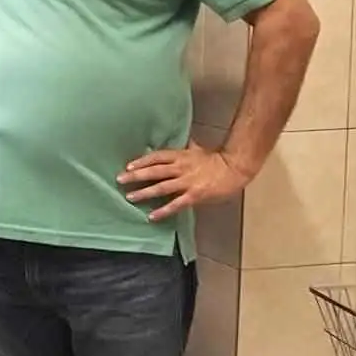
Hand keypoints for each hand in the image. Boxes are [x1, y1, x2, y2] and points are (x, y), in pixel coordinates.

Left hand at [118, 143, 251, 221]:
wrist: (235, 169)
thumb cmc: (216, 160)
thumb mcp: (197, 150)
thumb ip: (186, 147)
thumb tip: (182, 139)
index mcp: (181, 156)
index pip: (156, 157)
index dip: (141, 161)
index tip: (128, 166)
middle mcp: (181, 168)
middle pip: (154, 171)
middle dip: (135, 176)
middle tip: (120, 180)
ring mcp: (187, 182)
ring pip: (161, 187)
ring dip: (144, 193)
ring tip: (130, 197)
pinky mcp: (195, 195)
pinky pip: (176, 204)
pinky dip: (163, 210)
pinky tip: (152, 216)